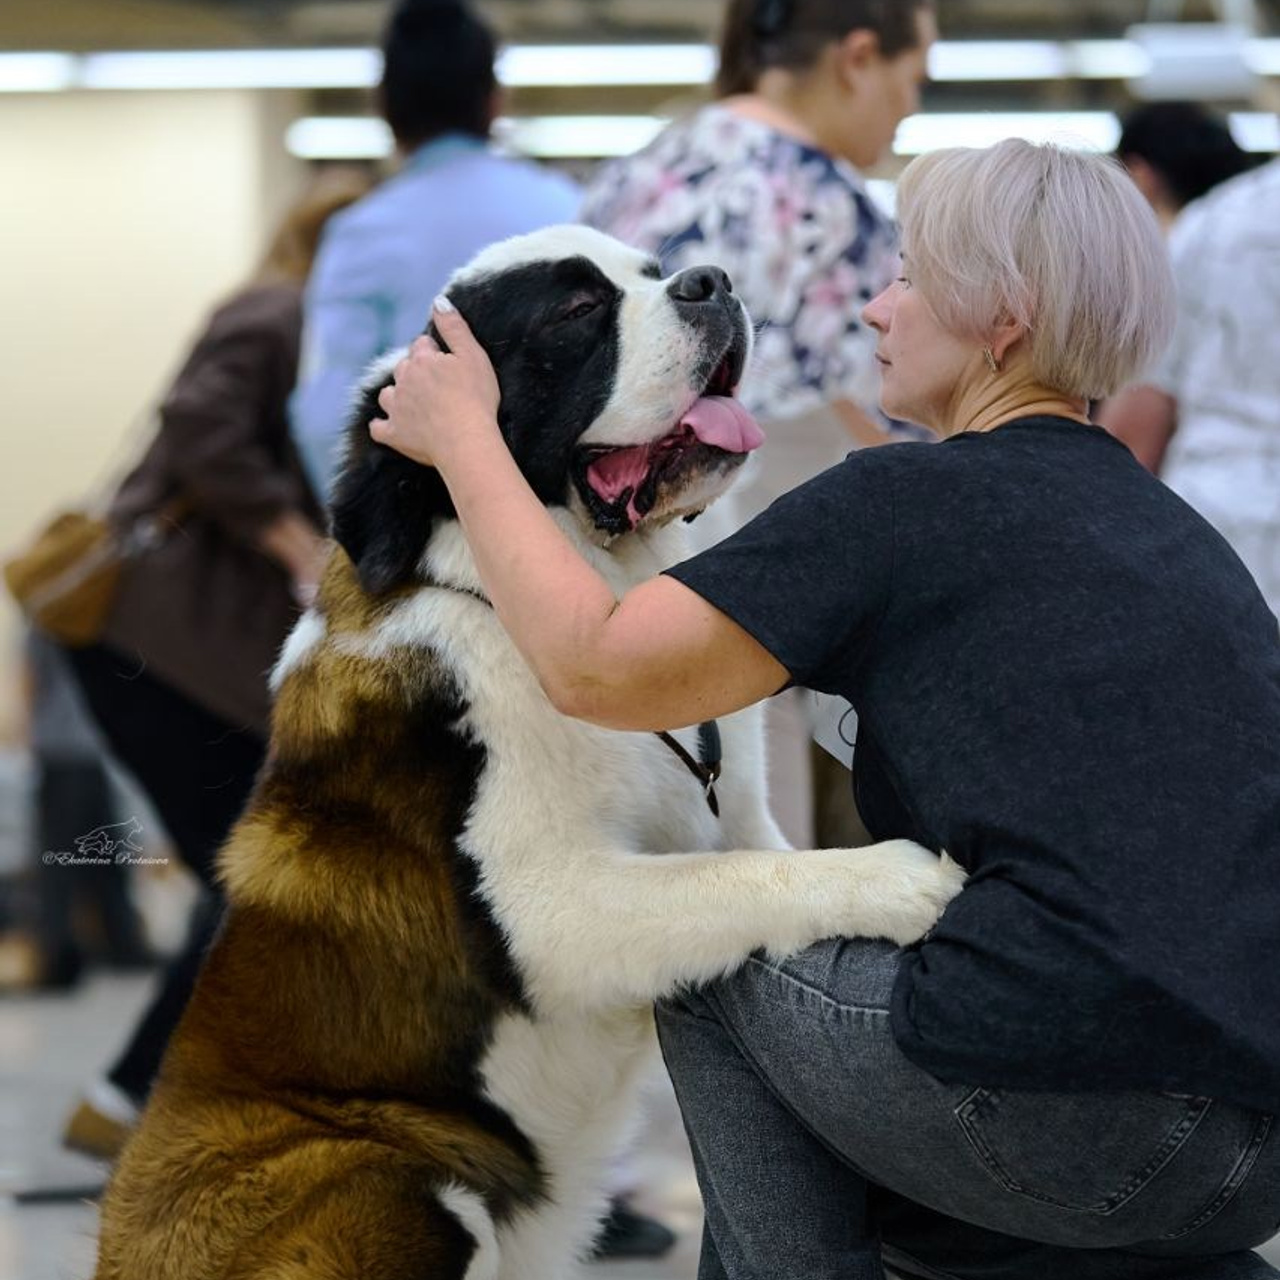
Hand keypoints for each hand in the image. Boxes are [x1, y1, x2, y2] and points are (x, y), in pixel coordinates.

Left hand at [370, 298, 501, 469]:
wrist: (467, 441)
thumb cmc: (476, 399)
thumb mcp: (473, 356)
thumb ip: (454, 327)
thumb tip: (438, 301)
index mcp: (422, 360)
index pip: (422, 346)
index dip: (435, 353)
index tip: (448, 363)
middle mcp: (404, 380)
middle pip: (403, 369)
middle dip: (415, 372)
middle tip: (435, 385)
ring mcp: (396, 408)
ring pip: (388, 395)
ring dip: (396, 395)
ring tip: (412, 403)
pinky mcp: (394, 434)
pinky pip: (378, 428)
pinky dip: (381, 425)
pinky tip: (387, 425)